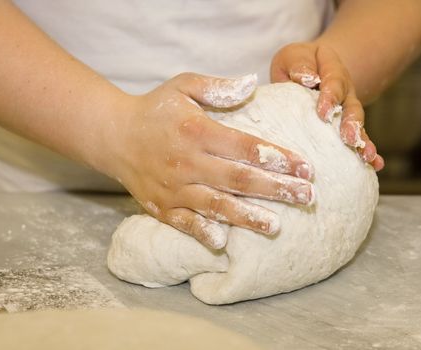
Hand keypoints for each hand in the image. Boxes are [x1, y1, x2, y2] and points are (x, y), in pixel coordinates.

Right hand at [96, 73, 314, 248]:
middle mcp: (186, 162)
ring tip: (275, 225)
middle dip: (276, 189)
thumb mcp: (182, 86)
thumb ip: (217, 88)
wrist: (113, 135)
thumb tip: (253, 83)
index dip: (278, 158)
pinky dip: (202, 233)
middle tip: (307, 196)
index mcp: (196, 131)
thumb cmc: (154, 109)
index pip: (245, 147)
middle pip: (238, 178)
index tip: (305, 167)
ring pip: (215, 205)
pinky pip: (184, 223)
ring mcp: (173, 187)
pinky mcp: (161, 206)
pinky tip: (223, 242)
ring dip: (247, 216)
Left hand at [271, 42, 383, 170]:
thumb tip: (307, 79)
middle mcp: (345, 89)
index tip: (323, 112)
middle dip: (351, 123)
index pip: (333, 81)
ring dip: (362, 140)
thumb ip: (299, 65)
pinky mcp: (346, 124)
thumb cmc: (295, 65)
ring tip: (367, 156)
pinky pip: (358, 137)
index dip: (330, 96)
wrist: (307, 70)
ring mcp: (348, 108)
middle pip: (350, 106)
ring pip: (357, 124)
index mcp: (331, 69)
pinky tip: (374, 164)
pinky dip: (366, 149)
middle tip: (349, 139)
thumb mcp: (292, 58)